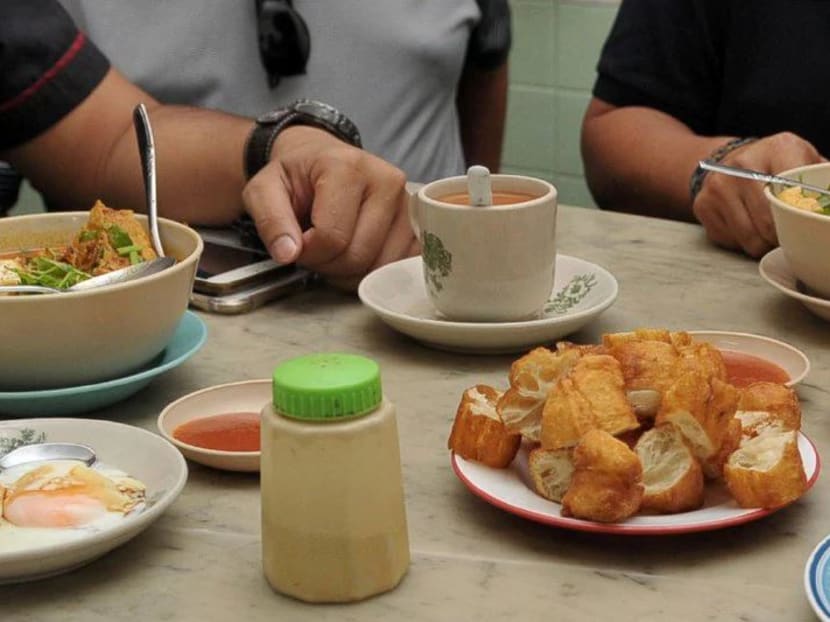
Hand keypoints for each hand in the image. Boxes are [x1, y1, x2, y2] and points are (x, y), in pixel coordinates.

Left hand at [241, 125, 418, 289]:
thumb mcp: (264, 189)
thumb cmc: (296, 177)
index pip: (331, 237)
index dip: (308, 253)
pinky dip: (375, 270)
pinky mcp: (419, 223)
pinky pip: (400, 265)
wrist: (321, 161)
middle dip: (330, 265)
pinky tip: (358, 253)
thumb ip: (270, 220)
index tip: (298, 241)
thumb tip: (288, 253)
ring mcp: (408, 203)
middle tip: (316, 247)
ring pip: (381, 266)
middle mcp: (387, 181)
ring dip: (352, 271)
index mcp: (348, 168)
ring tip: (336, 248)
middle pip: (359, 256)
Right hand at [693, 132, 823, 257]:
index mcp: (778, 149)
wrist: (729, 160)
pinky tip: (749, 227)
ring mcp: (718, 186)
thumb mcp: (804, 162)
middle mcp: (742, 165)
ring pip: (750, 239)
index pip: (795, 195)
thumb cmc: (776, 167)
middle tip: (790, 235)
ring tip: (771, 234)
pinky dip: (744, 242)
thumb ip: (823, 181)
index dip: (803, 217)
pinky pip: (732, 241)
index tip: (806, 224)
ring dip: (765, 244)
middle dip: (783, 236)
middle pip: (769, 222)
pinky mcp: (703, 206)